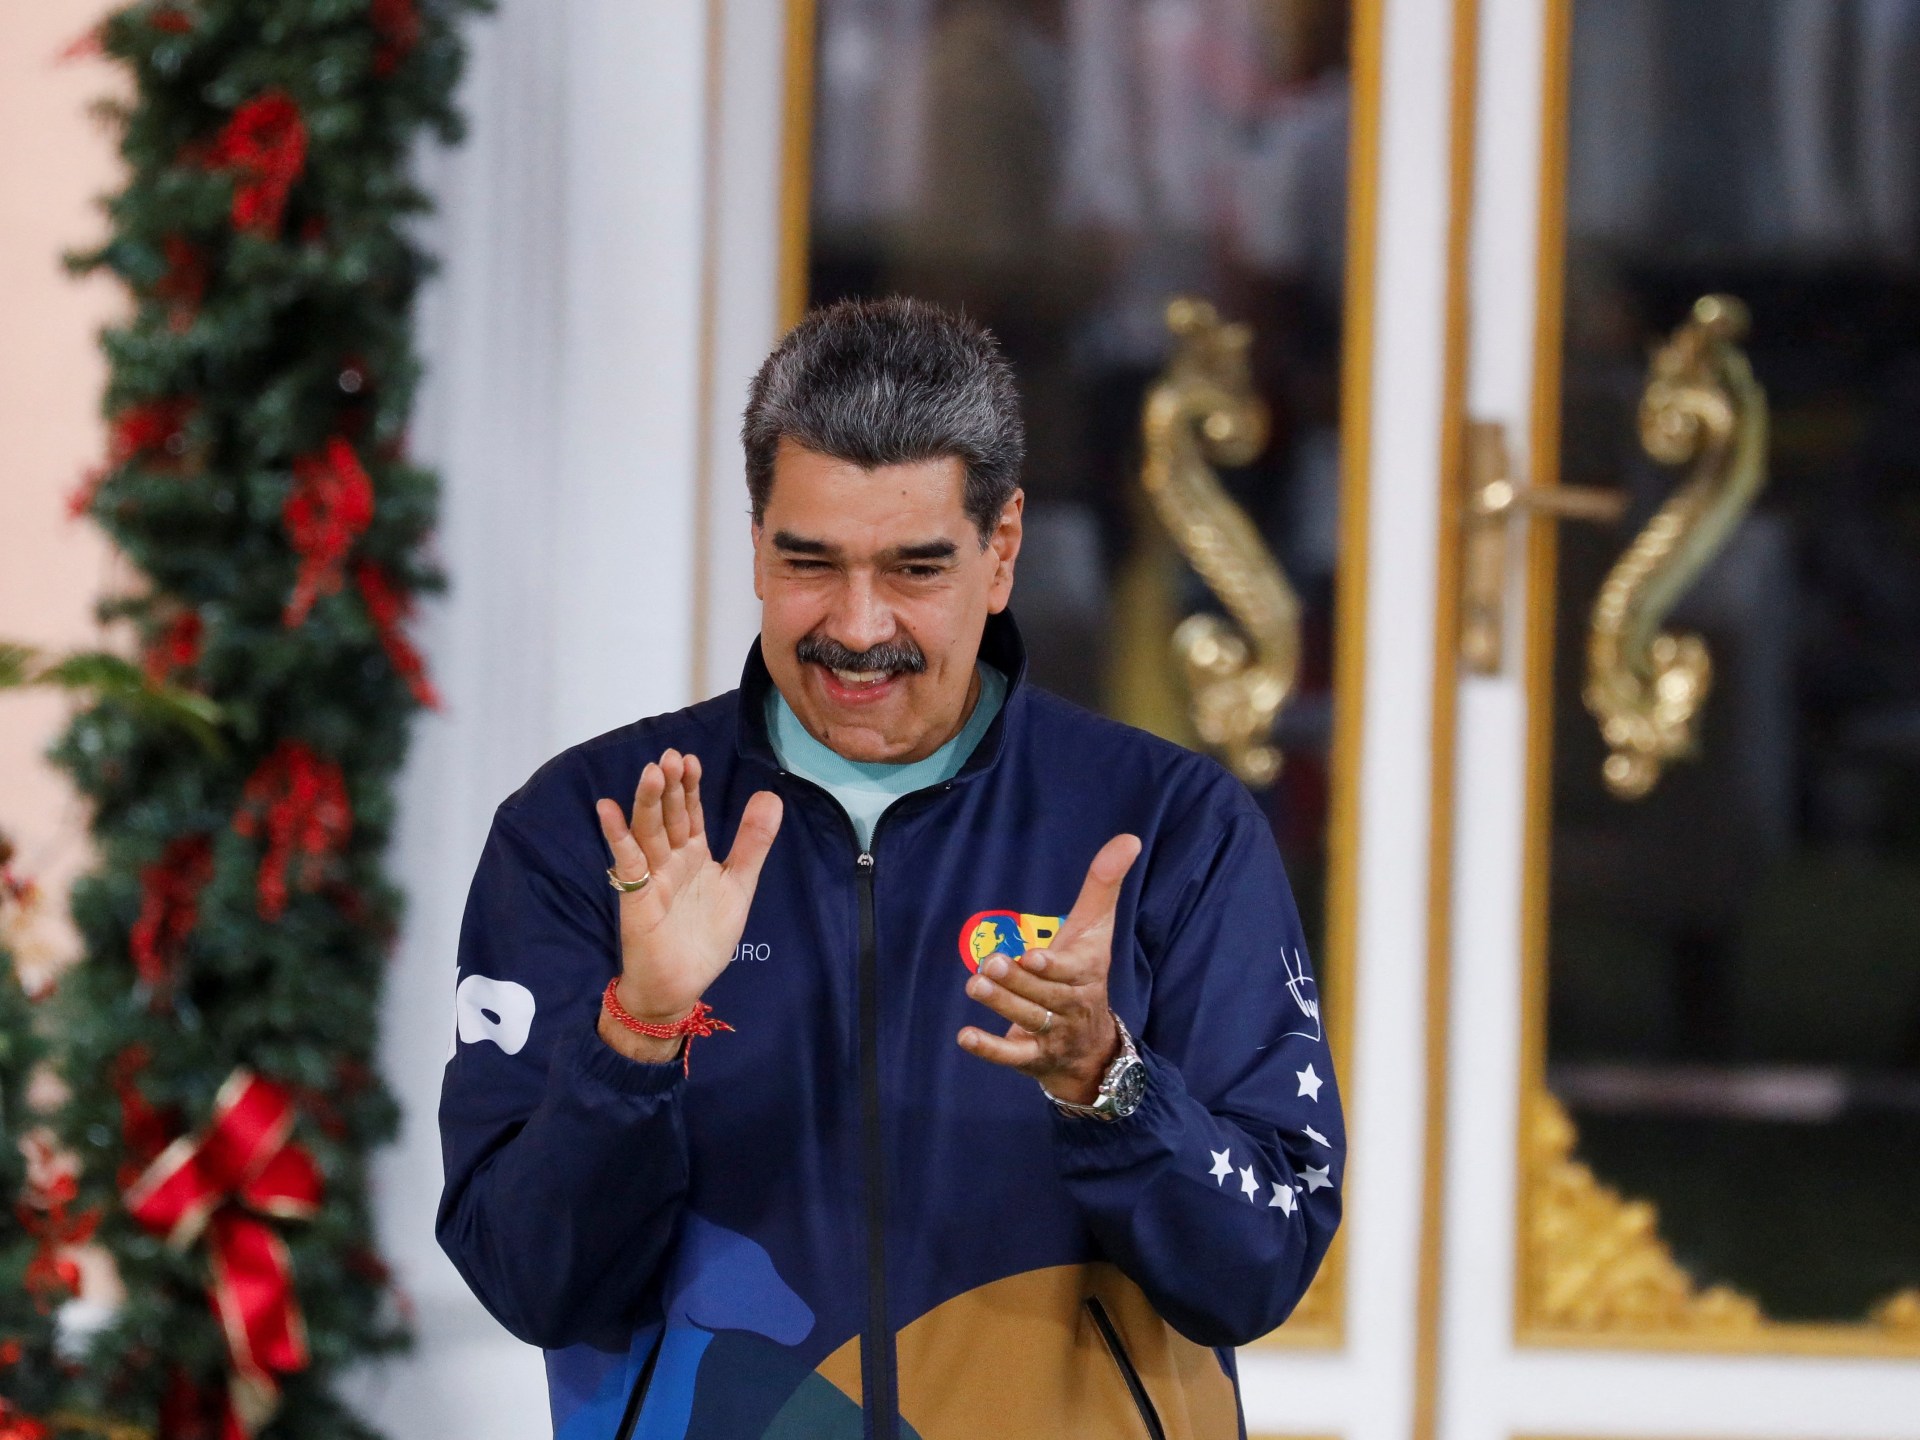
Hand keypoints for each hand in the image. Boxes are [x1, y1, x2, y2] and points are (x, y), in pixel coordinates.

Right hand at [594, 750, 781, 1062]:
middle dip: (669, 787)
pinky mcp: (637, 897)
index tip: (690, 759)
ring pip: (648, 832)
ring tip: (650, 773)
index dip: (690, 787)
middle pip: (668, 816)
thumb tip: (771, 795)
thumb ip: (753, 843)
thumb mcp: (738, 885)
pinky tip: (608, 809)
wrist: (681, 984)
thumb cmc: (705, 936)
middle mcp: (670, 859)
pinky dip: (617, 836)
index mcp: (694, 854)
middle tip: (669, 756)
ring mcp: (651, 876)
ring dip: (647, 802)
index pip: (691, 812)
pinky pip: (628, 862)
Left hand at [957, 833, 1141, 1104]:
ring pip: (1028, 1020)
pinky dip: (989, 1048)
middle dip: (1017, 982)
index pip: (1072, 971)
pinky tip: (965, 1036)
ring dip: (1001, 1004)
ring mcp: (1053, 1034)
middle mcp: (1072, 1005)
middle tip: (988, 964)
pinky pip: (1012, 1056)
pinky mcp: (1033, 1057)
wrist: (1094, 1048)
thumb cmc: (1086, 974)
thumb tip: (1129, 838)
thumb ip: (1104, 885)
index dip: (1052, 967)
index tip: (1032, 957)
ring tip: (974, 984)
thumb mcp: (1096, 930)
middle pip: (1045, 996)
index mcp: (1086, 973)